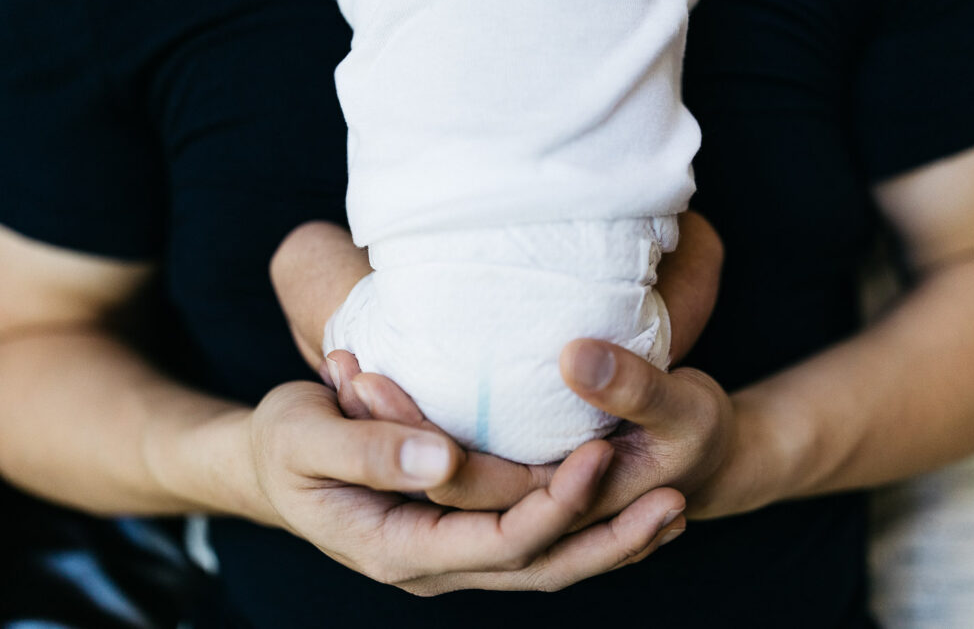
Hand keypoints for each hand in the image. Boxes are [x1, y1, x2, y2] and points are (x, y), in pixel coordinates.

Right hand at [245, 380, 685, 594]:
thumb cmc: (283, 446)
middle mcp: (431, 564)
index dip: (549, 508)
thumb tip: (441, 458)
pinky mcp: (461, 530)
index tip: (596, 459)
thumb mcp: (306, 437)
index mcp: (395, 547)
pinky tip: (626, 507)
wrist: (269, 465)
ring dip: (608, 540)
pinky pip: (532, 541)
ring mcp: (449, 554)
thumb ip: (368, 449)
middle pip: (536, 566)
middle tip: (671, 498)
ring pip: (543, 563)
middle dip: (605, 537)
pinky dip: (581, 528)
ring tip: (673, 511)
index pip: (493, 543)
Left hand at [333, 211, 732, 515]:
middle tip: (347, 376)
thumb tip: (574, 355)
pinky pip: (468, 461)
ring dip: (394, 431)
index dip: (425, 440)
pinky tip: (377, 389)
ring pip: (452, 476)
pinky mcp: (523, 472)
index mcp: (579, 506)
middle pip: (451, 486)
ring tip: (346, 377)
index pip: (482, 490)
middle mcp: (536, 516)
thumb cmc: (702, 430)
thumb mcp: (686, 411)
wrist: (710, 448)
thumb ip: (635, 387)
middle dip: (392, 433)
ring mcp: (527, 497)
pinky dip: (419, 431)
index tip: (374, 382)